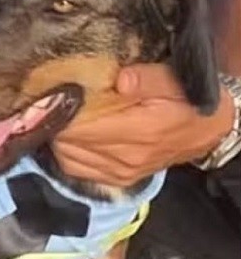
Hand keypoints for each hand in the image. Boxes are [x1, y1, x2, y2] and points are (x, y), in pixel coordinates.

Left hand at [51, 64, 233, 185]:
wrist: (206, 132)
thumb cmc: (188, 103)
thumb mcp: (174, 81)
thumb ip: (147, 78)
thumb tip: (121, 80)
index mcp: (140, 130)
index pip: (80, 126)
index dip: (61, 110)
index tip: (52, 94)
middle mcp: (126, 157)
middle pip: (68, 142)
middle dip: (56, 122)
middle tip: (53, 103)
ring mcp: (120, 172)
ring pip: (67, 157)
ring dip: (59, 137)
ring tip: (61, 118)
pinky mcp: (117, 180)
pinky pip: (77, 170)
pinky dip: (67, 153)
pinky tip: (70, 136)